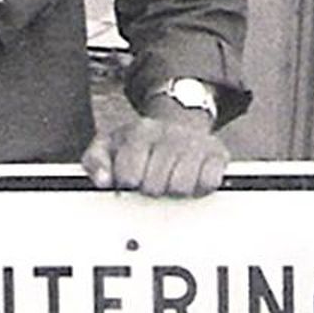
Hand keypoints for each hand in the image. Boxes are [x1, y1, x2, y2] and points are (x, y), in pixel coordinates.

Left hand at [82, 107, 229, 197]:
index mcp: (140, 132)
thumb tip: (103, 181)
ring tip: (169, 180)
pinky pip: (208, 183)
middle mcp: (169, 135)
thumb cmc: (140, 143)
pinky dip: (199, 188)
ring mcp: (195, 144)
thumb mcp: (109, 145)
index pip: (129, 176)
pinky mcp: (218, 154)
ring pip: (180, 188)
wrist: (178, 121)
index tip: (131, 179)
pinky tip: (191, 179)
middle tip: (152, 180)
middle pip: (154, 186)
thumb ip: (95, 161)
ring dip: (173, 191)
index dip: (128, 184)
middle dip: (150, 189)